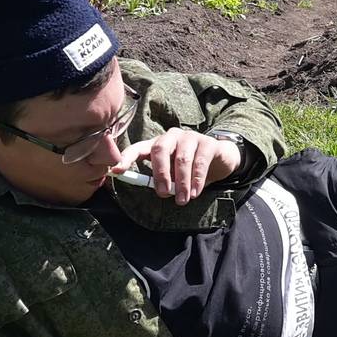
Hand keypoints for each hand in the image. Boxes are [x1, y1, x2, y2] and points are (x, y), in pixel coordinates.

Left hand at [111, 128, 241, 203]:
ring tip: (183, 199)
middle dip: (160, 173)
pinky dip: (196, 179)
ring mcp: (190, 137)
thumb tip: (158, 191)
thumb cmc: (190, 168)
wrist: (220, 159)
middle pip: (160, 149)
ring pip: (181, 158)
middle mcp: (171, 136)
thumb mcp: (174, 175)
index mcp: (158, 144)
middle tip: (163, 194)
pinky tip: (195, 192)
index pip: (138, 148)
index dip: (126, 158)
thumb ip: (163, 180)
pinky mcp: (207, 142)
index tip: (116, 171)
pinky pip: (199, 161)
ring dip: (181, 182)